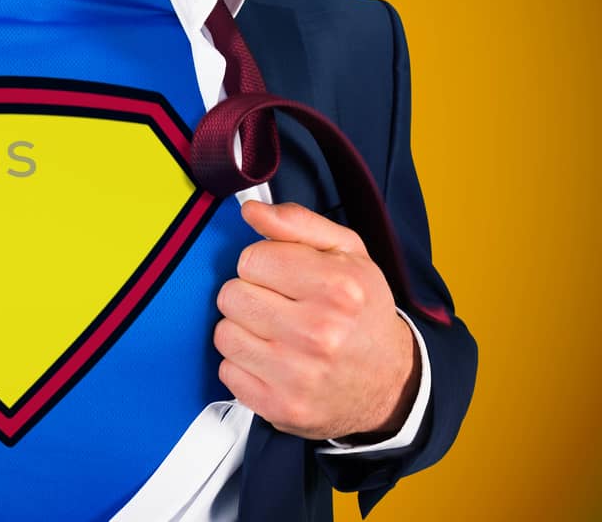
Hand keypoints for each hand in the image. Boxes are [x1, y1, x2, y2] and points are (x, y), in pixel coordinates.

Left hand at [213, 200, 420, 441]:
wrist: (392, 384)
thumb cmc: (363, 313)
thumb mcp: (347, 254)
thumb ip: (297, 223)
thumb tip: (250, 210)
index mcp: (337, 287)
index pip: (251, 259)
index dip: (264, 265)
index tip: (285, 279)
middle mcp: (319, 332)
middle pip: (231, 295)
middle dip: (251, 297)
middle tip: (281, 308)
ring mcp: (297, 374)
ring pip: (223, 333)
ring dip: (244, 332)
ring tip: (277, 336)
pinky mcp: (279, 406)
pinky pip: (227, 370)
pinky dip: (244, 366)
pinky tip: (274, 363)